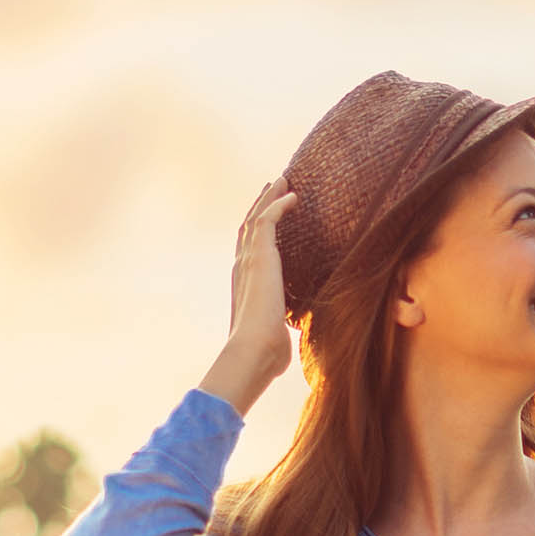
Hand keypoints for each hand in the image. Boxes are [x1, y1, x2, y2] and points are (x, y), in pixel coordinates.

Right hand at [199, 178, 296, 415]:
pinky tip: (292, 194)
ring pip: (256, 218)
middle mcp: (242, 268)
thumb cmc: (265, 354)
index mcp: (244, 285)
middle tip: (274, 186)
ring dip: (269, 198)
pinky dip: (278, 205)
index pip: (249, 250)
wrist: (253, 351)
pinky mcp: (260, 256)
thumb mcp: (276, 335)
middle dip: (261, 206)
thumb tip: (284, 344)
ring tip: (282, 181)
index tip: (269, 216)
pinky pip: (267, 221)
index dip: (258, 231)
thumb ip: (279, 330)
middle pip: (249, 227)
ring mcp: (249, 261)